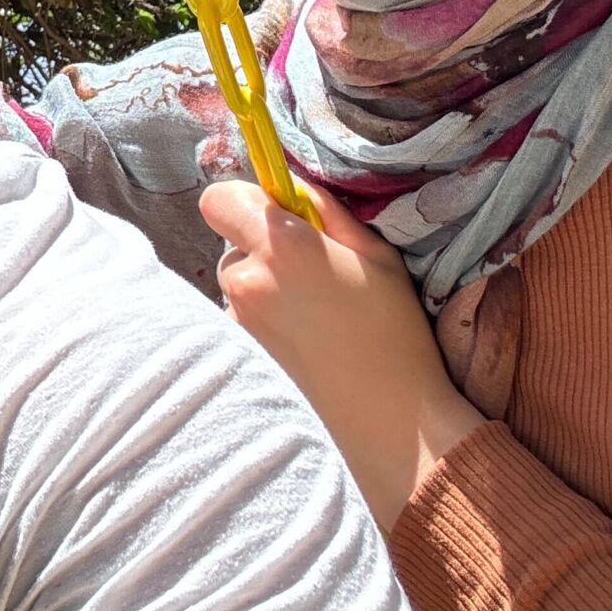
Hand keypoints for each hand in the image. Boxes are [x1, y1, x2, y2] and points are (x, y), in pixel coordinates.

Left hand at [201, 177, 480, 533]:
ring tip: (312, 323)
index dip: (244, 204)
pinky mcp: (236, 359)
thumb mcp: (375, 254)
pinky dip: (262, 329)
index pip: (219, 199)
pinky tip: (302, 351)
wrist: (390, 424)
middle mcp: (246, 281)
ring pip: (236, 288)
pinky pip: (240, 326)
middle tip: (310, 279)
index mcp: (282, 246)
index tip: (275, 219)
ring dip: (261, 294)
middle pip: (230, 246)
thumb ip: (326, 210)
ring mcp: (235, 325)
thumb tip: (292, 186)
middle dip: (260, 253)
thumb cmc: (392, 334)